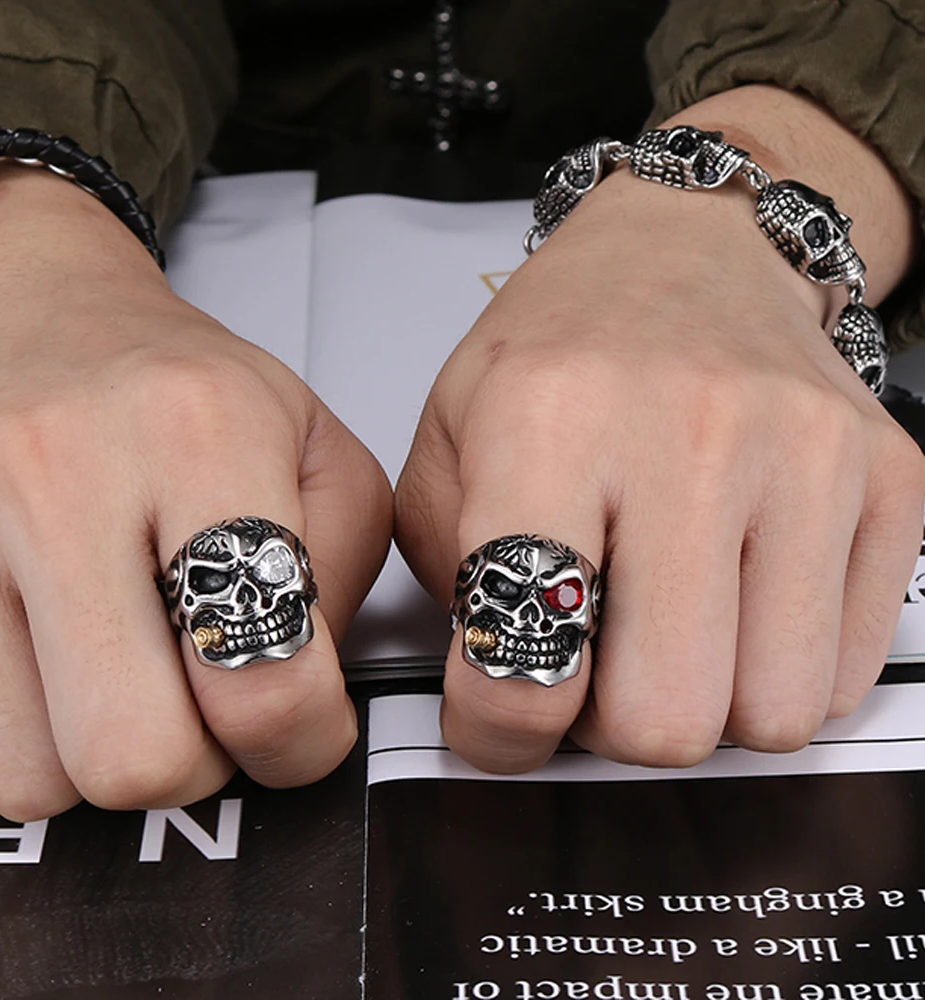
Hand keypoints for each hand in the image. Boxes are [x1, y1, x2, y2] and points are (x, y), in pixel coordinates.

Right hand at [0, 163, 391, 819]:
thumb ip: (342, 577)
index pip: (260, 676)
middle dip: (191, 767)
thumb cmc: (184, 392)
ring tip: (129, 674)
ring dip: (98, 757)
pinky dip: (20, 735)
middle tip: (206, 711)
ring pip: (31, 775)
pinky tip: (55, 662)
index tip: (301, 731)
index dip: (300, 742)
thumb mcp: (319, 452)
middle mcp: (63, 474)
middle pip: (133, 754)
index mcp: (201, 434)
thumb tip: (303, 708)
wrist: (39, 318)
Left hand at [396, 87, 924, 771]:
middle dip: (612, 729)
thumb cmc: (559, 352)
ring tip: (666, 631)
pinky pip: (843, 673)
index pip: (528, 661)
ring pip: (770, 716)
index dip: (498, 727)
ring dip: (705, 705)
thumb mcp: (447, 441)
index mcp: (550, 422)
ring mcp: (810, 456)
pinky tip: (736, 602)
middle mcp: (691, 435)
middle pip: (666, 720)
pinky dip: (778, 670)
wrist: (689, 254)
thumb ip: (450, 579)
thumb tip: (501, 706)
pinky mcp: (892, 480)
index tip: (497, 715)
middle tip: (592, 665)